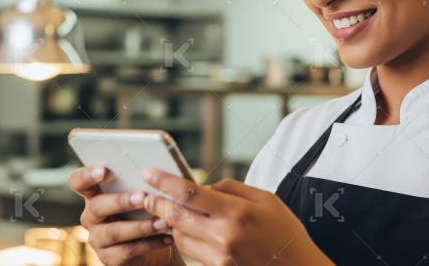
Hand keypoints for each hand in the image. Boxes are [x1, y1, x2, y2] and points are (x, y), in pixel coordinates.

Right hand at [69, 166, 182, 265]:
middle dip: (121, 201)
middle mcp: (91, 216)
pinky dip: (150, 244)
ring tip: (162, 222)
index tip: (104, 170)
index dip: (87, 176)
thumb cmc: (147, 211)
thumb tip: (160, 171)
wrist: (155, 244)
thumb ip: (144, 182)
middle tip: (143, 197)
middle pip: (97, 207)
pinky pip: (126, 251)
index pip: (79, 182)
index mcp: (95, 194)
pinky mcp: (108, 258)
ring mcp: (97, 238)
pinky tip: (167, 238)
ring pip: (113, 232)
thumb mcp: (144, 194)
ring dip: (140, 226)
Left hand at [141, 169, 332, 265]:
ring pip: (178, 234)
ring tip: (163, 208)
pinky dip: (182, 236)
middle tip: (144, 193)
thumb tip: (204, 187)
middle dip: (156, 202)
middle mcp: (224, 236)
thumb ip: (231, 188)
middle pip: (176, 215)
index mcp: (237, 213)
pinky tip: (184, 227)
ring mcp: (219, 257)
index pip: (190, 193)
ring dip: (168, 220)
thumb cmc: (285, 231)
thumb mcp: (265, 199)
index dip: (165, 182)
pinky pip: (190, 250)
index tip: (149, 173)